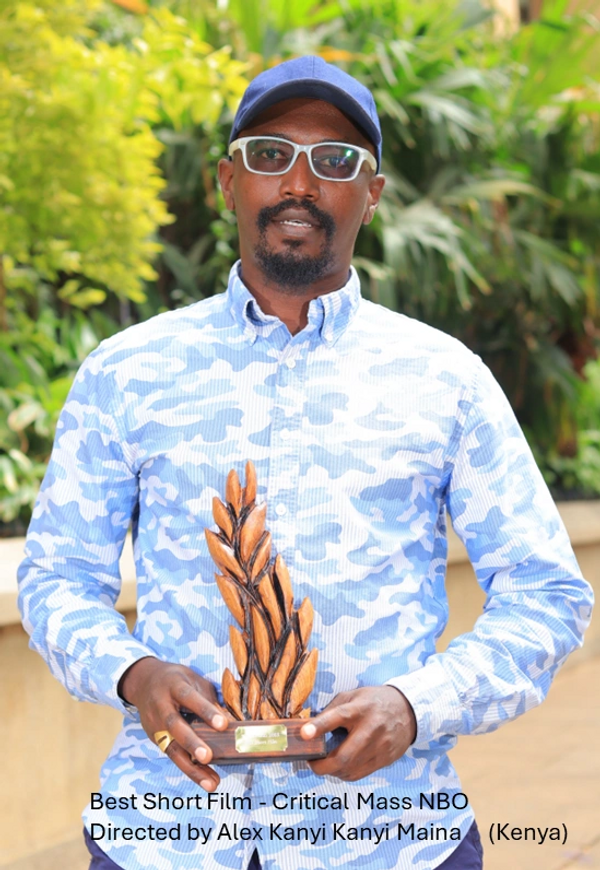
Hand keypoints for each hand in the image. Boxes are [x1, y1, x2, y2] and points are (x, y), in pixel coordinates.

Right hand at [118, 657, 228, 791]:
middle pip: (175, 726)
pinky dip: (188, 768)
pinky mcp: (154, 738)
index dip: (205, 711)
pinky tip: (203, 778)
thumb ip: (210, 700)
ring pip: (171, 748)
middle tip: (208, 757)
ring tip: (211, 783)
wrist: (145, 682)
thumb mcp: (194, 681)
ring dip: (191, 768)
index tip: (223, 725)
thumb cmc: (177, 681)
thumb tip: (231, 722)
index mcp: (174, 686)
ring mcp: (154, 724)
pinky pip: (172, 754)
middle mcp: (161, 706)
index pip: (189, 698)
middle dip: (191, 743)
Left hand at [300, 686, 416, 781]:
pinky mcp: (385, 759)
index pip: (337, 717)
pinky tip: (341, 765)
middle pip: (344, 756)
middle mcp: (371, 729)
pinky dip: (345, 773)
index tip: (304, 734)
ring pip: (350, 769)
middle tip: (311, 762)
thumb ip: (332, 710)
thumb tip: (310, 726)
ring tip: (325, 762)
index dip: (319, 726)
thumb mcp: (352, 696)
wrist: (407, 710)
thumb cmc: (374, 701)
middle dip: (322, 765)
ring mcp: (380, 747)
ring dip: (332, 770)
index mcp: (360, 708)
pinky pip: (360, 774)